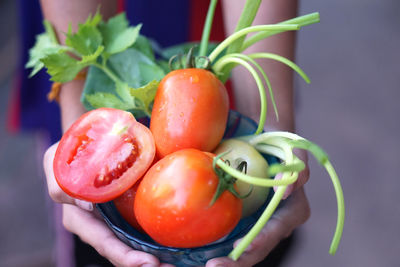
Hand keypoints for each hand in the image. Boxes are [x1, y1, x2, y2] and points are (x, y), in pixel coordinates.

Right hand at [43, 143, 174, 266]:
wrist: (89, 140)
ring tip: (178, 262)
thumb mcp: (56, 163)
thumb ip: (62, 186)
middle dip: (145, 263)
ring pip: (137, 241)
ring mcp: (118, 217)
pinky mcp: (133, 207)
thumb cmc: (70, 153)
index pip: (104, 243)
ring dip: (159, 253)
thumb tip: (88, 205)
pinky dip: (162, 233)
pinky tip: (180, 240)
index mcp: (80, 219)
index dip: (124, 256)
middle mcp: (101, 224)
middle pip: (124, 250)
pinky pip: (146, 223)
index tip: (146, 263)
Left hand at [206, 151, 310, 266]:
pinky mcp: (246, 223)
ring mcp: (261, 226)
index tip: (242, 247)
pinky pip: (236, 240)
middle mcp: (277, 224)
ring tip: (209, 266)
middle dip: (240, 261)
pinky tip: (202, 257)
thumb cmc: (279, 146)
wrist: (265, 145)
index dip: (261, 240)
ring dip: (230, 261)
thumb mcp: (292, 149)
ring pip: (247, 250)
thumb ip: (296, 164)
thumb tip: (286, 189)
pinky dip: (222, 250)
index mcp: (293, 211)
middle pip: (260, 248)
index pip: (277, 230)